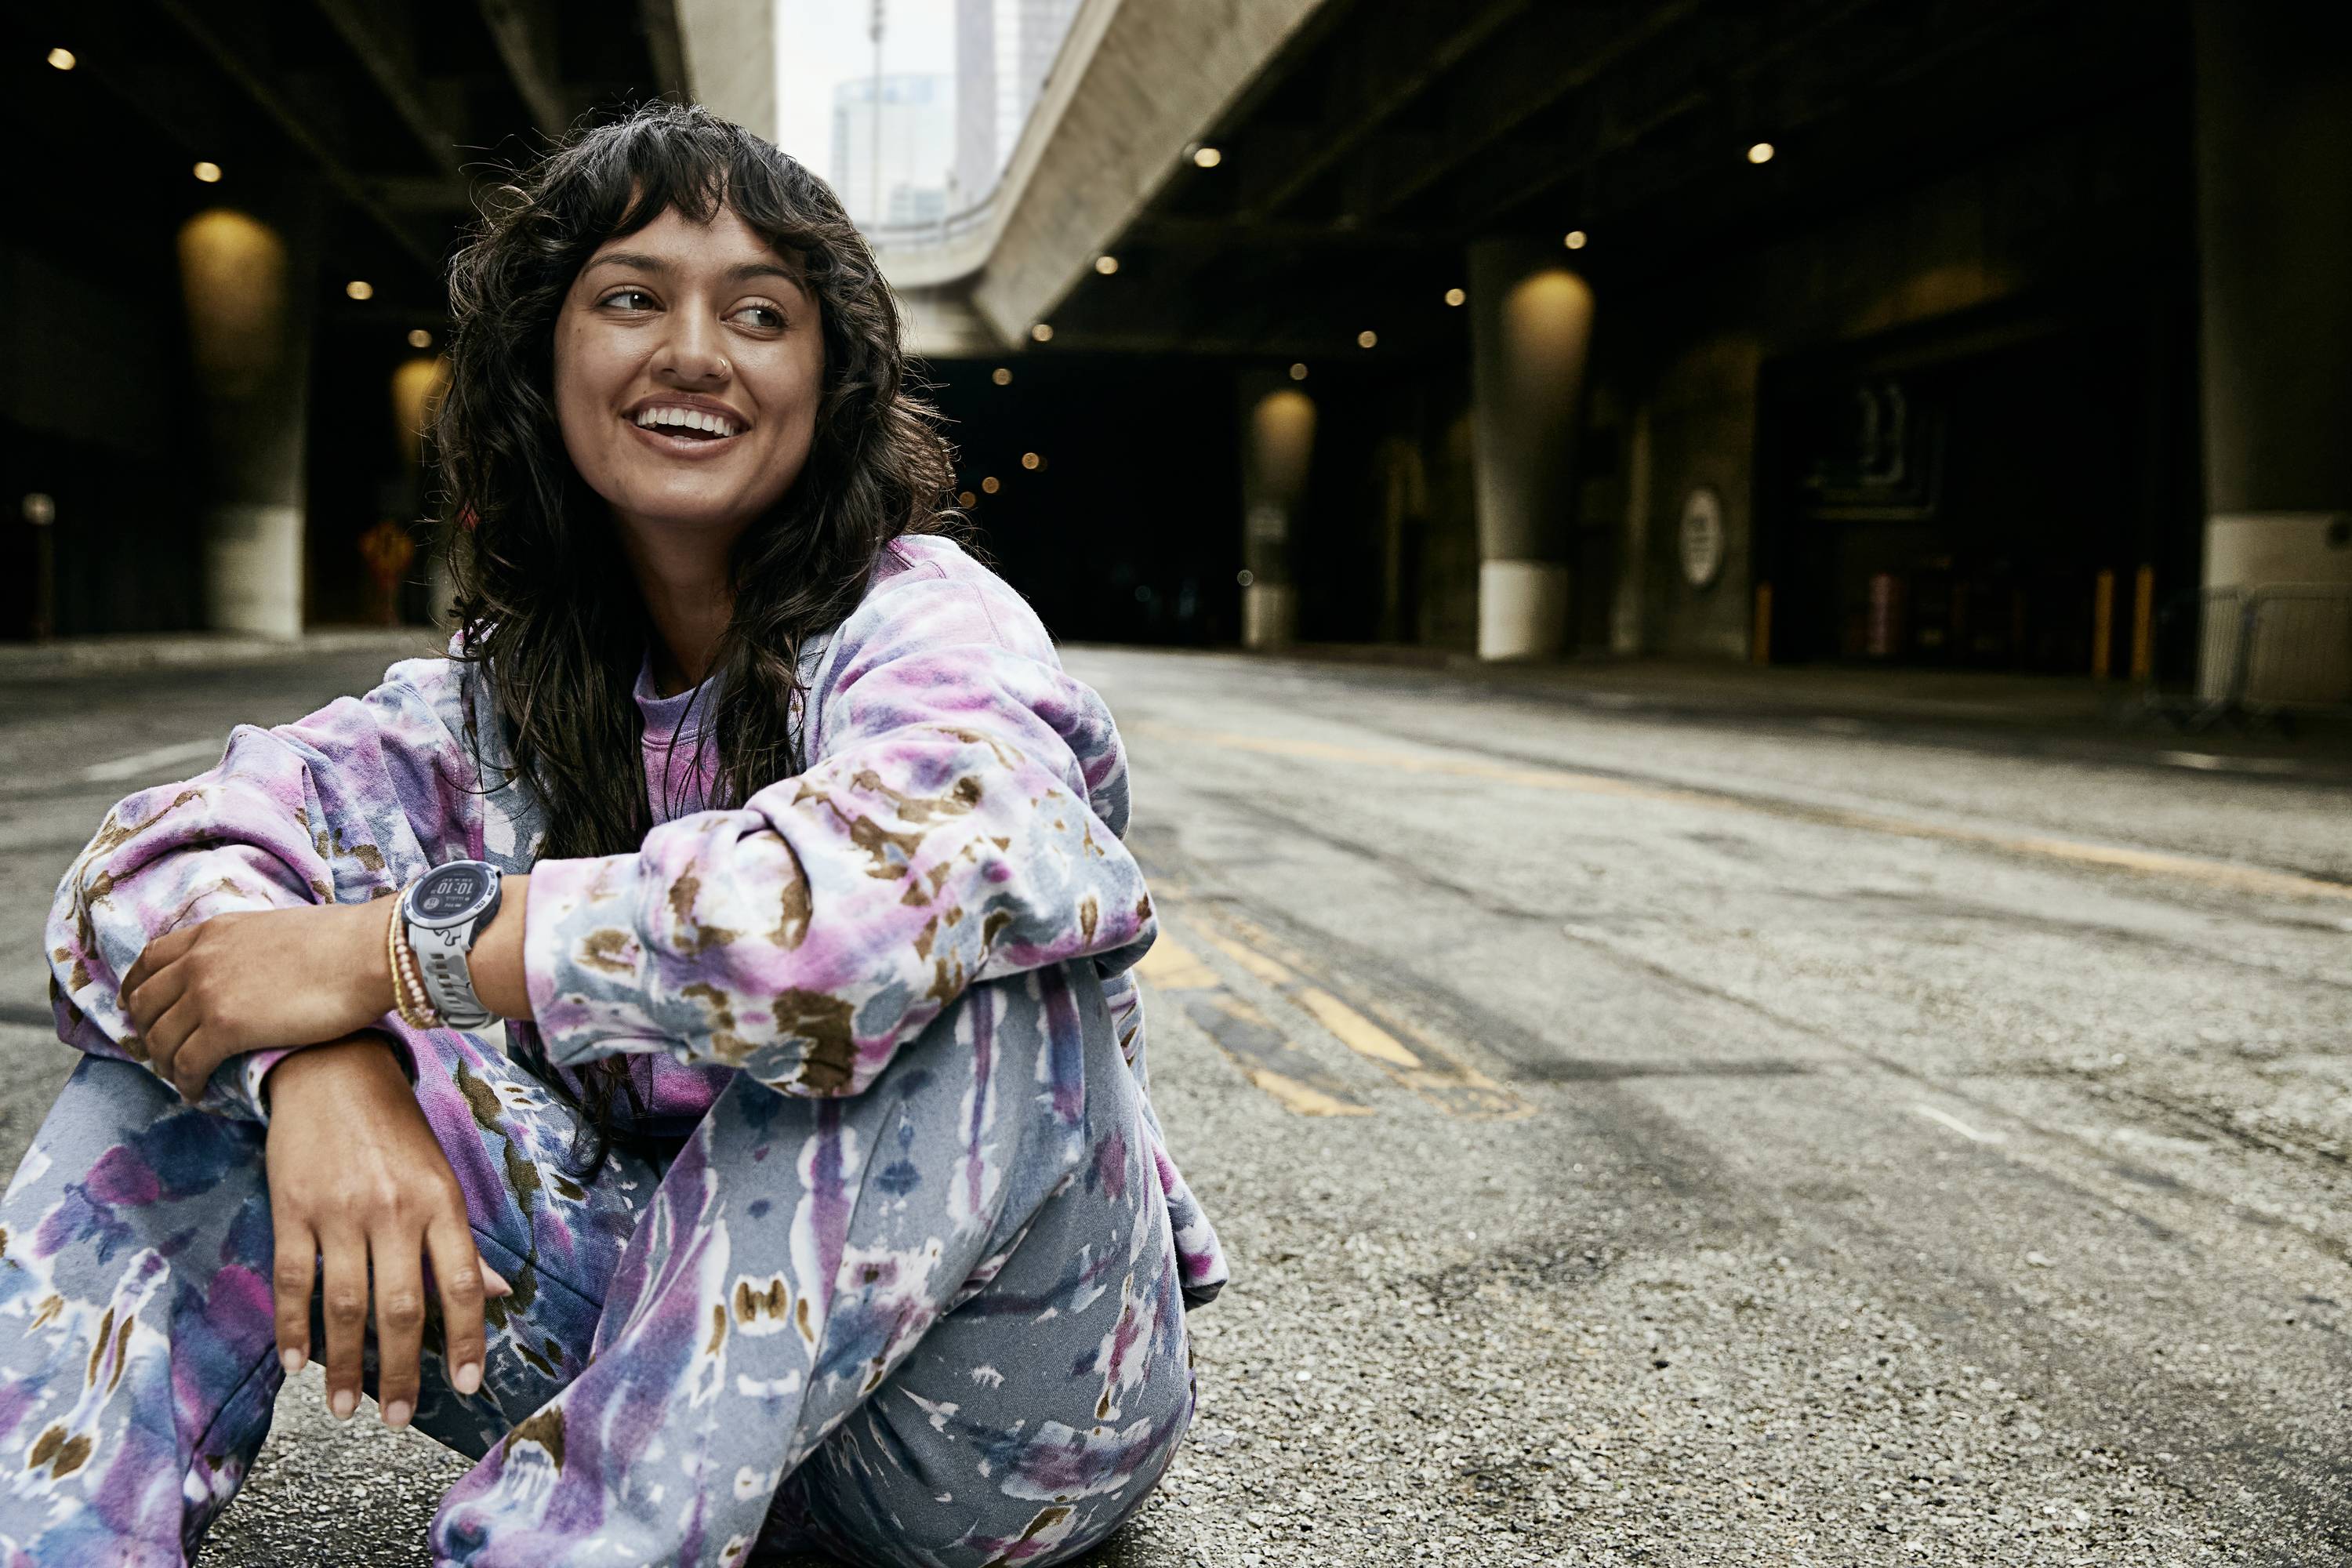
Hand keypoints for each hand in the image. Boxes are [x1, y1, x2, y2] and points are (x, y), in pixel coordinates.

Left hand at [123, 901, 394, 1100]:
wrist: (368, 953)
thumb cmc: (343, 942)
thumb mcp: (277, 930)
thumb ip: (249, 947)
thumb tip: (256, 969)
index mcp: (213, 932)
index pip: (151, 959)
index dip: (138, 989)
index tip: (142, 1010)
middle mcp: (200, 960)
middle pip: (145, 1002)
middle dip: (146, 1031)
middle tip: (161, 1052)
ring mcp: (208, 994)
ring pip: (160, 1038)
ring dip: (164, 1063)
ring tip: (180, 1078)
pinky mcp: (226, 1029)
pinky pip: (187, 1064)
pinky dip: (186, 1083)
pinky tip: (197, 1092)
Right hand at [265, 1037, 512, 1427]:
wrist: (332, 1069)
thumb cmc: (395, 1128)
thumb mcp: (441, 1176)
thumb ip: (461, 1240)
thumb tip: (498, 1294)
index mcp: (440, 1202)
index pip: (462, 1284)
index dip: (466, 1340)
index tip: (466, 1385)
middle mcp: (394, 1210)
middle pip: (402, 1306)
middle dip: (402, 1370)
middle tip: (400, 1417)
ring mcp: (340, 1211)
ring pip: (345, 1303)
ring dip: (345, 1364)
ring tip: (344, 1407)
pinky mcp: (292, 1208)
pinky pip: (291, 1280)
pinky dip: (293, 1327)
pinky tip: (297, 1363)